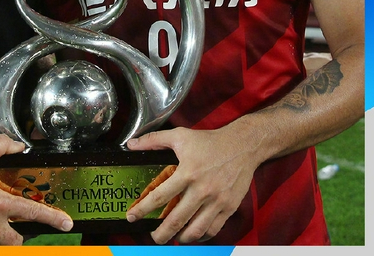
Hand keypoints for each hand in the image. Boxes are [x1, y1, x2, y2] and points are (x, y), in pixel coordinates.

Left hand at [126, 126, 258, 243]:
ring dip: (181, 237)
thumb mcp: (179, 135)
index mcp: (187, 172)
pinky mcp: (228, 207)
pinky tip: (193, 233)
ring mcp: (216, 201)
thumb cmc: (210, 141)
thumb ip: (153, 140)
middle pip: (176, 220)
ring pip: (195, 229)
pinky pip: (213, 229)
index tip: (132, 216)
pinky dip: (201, 236)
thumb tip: (132, 144)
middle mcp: (201, 190)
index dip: (143, 209)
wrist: (242, 146)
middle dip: (161, 233)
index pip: (160, 196)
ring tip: (172, 237)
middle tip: (153, 236)